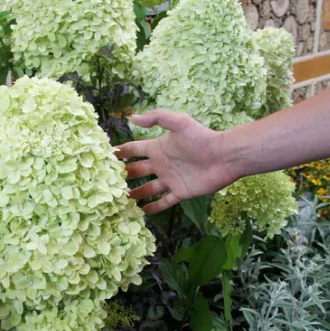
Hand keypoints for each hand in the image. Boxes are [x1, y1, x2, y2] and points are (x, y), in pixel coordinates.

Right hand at [114, 109, 235, 214]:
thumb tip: (132, 117)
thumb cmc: (202, 138)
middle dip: (124, 175)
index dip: (121, 152)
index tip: (105, 156)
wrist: (224, 157)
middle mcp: (161, 164)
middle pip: (137, 171)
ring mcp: (170, 179)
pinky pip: (163, 202)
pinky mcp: (180, 192)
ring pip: (148, 189)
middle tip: (108, 182)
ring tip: (121, 201)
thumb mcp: (179, 122)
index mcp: (158, 148)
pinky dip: (153, 207)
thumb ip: (156, 118)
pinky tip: (142, 213)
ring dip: (135, 194)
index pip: (134, 149)